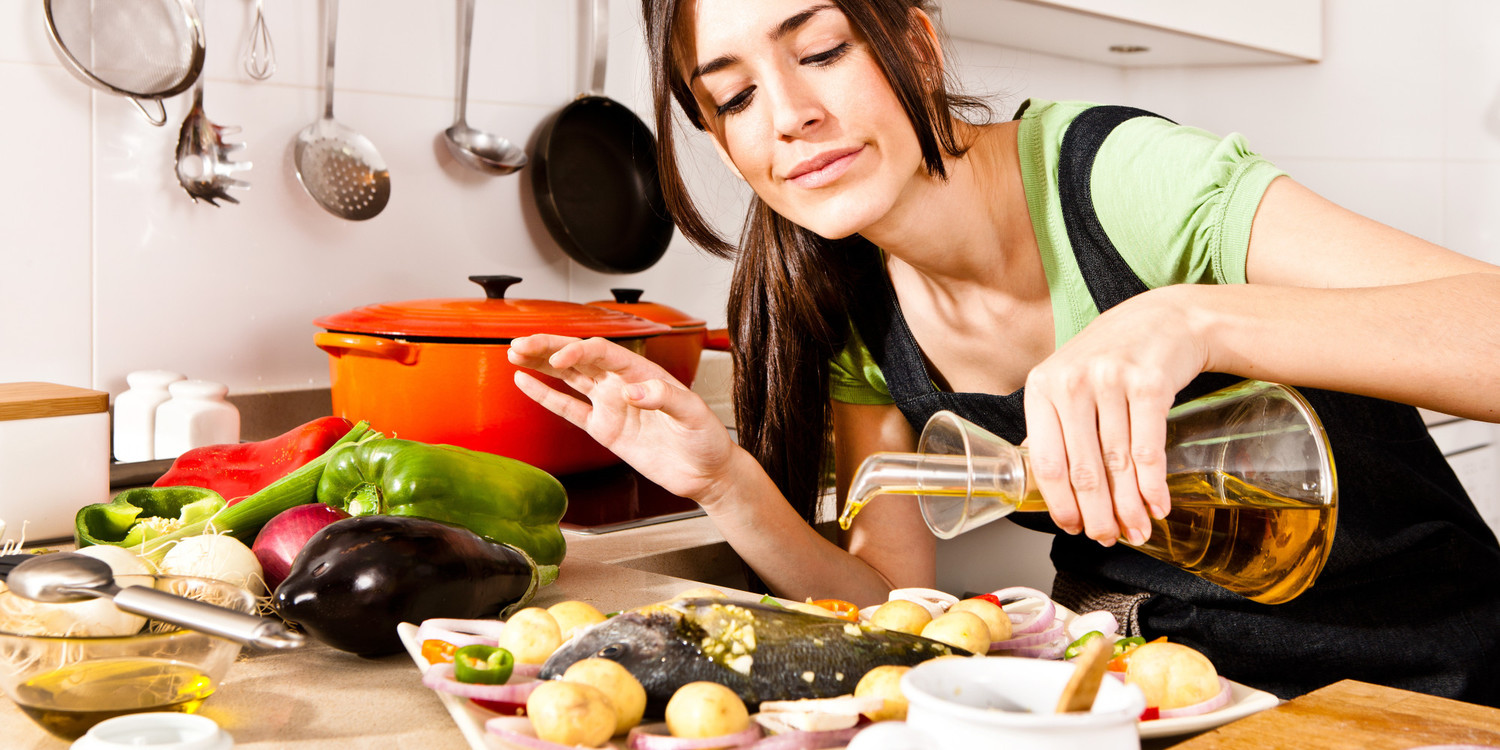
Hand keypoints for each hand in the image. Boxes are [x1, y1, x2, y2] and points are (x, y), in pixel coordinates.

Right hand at [507, 335, 737, 500]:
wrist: (705, 472)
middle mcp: (622, 383)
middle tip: (519, 343)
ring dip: (542, 365)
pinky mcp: (604, 428)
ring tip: (514, 352)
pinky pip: (569, 409)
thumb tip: (632, 391)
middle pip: (579, 357)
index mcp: (643, 372)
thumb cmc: (706, 438)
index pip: (603, 352)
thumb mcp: (693, 414)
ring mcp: (610, 404)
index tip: (560, 358)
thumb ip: (665, 398)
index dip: (579, 351)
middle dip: (548, 348)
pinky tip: (526, 382)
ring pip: (569, 378)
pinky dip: (547, 396)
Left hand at [1022, 288, 1206, 545]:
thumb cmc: (1109, 357)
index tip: (1071, 527)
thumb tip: (1040, 480)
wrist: (1164, 319)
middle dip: (1097, 514)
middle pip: (1084, 469)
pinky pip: (1149, 450)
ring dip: (1129, 507)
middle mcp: (1072, 382)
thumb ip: (1052, 424)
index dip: (1059, 502)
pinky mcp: (1150, 384)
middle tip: (1106, 539)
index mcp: (1042, 386)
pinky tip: (1157, 506)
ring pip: (1118, 465)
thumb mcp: (1067, 380)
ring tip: (1136, 531)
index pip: (1046, 461)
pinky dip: (1154, 486)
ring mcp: (1111, 381)